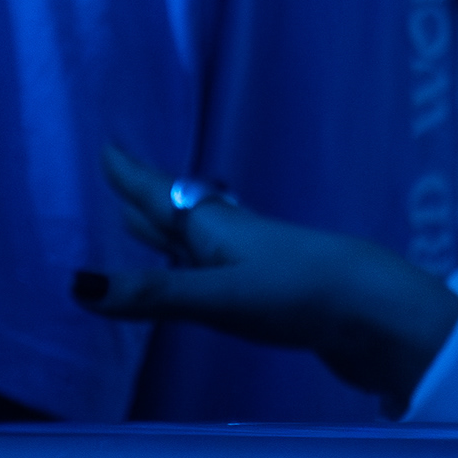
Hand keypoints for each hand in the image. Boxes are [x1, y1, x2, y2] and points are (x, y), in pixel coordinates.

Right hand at [73, 144, 457, 407]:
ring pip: (198, 240)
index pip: (161, 194)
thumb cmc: (298, 294)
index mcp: (213, 227)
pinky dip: (192, 265)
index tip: (107, 144)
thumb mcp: (219, 297)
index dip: (131, 174)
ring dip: (166, 231)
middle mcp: (230, 237)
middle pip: (177, 213)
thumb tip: (80, 286)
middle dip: (144, 197)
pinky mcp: (274, 293)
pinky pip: (217, 270)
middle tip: (117, 178)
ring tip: (141, 222)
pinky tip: (204, 272)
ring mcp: (254, 264)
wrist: (377, 312)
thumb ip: (154, 294)